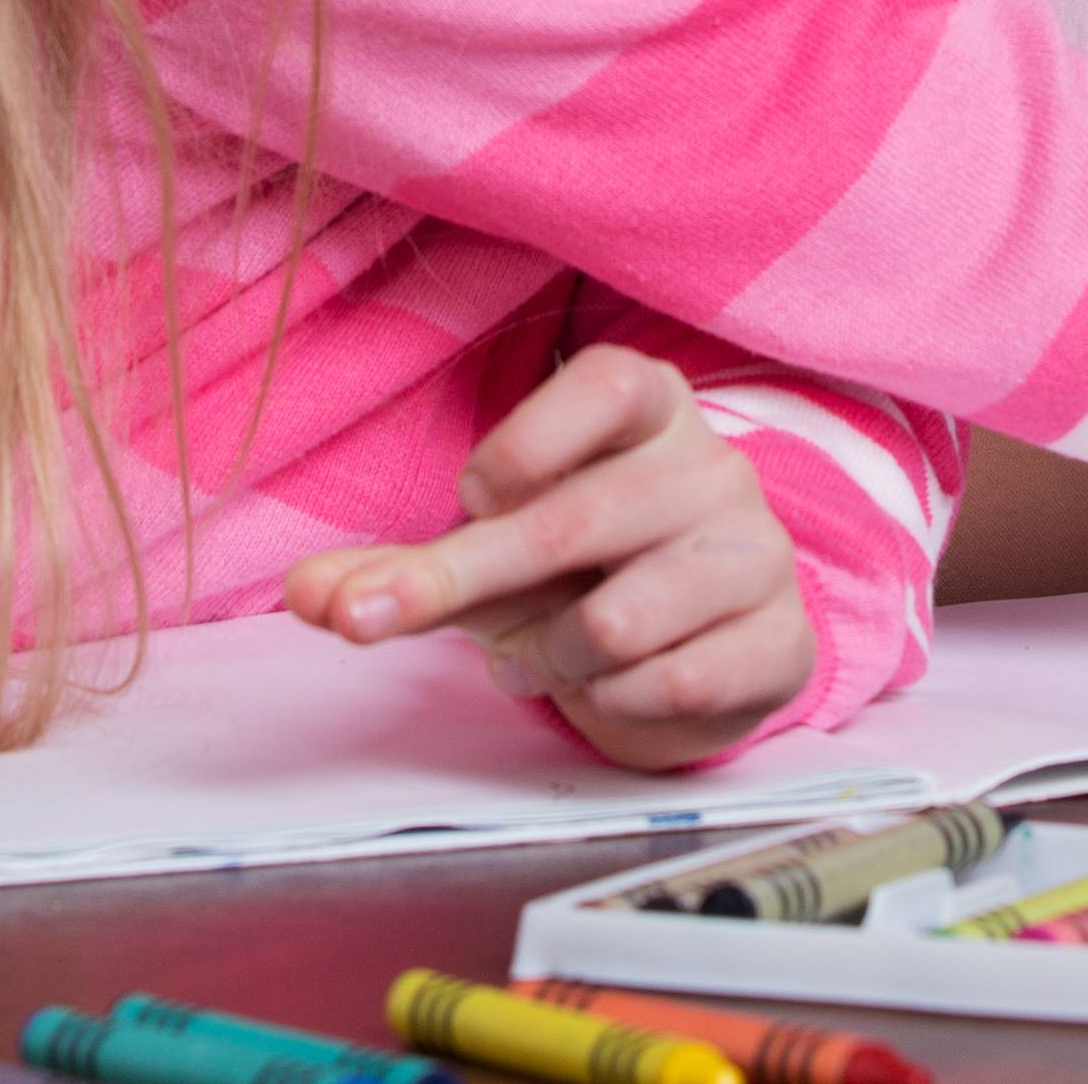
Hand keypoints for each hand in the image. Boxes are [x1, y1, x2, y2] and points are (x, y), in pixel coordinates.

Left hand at [279, 346, 815, 770]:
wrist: (701, 643)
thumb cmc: (584, 570)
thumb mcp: (489, 554)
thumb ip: (396, 569)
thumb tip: (304, 594)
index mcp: (652, 410)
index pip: (607, 384)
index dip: (527, 439)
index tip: (472, 494)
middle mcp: (715, 467)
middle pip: (579, 519)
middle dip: (465, 578)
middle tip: (380, 619)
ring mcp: (759, 553)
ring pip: (618, 620)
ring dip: (549, 656)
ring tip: (543, 654)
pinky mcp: (783, 641)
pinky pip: (674, 683)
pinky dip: (613, 702)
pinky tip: (610, 685)